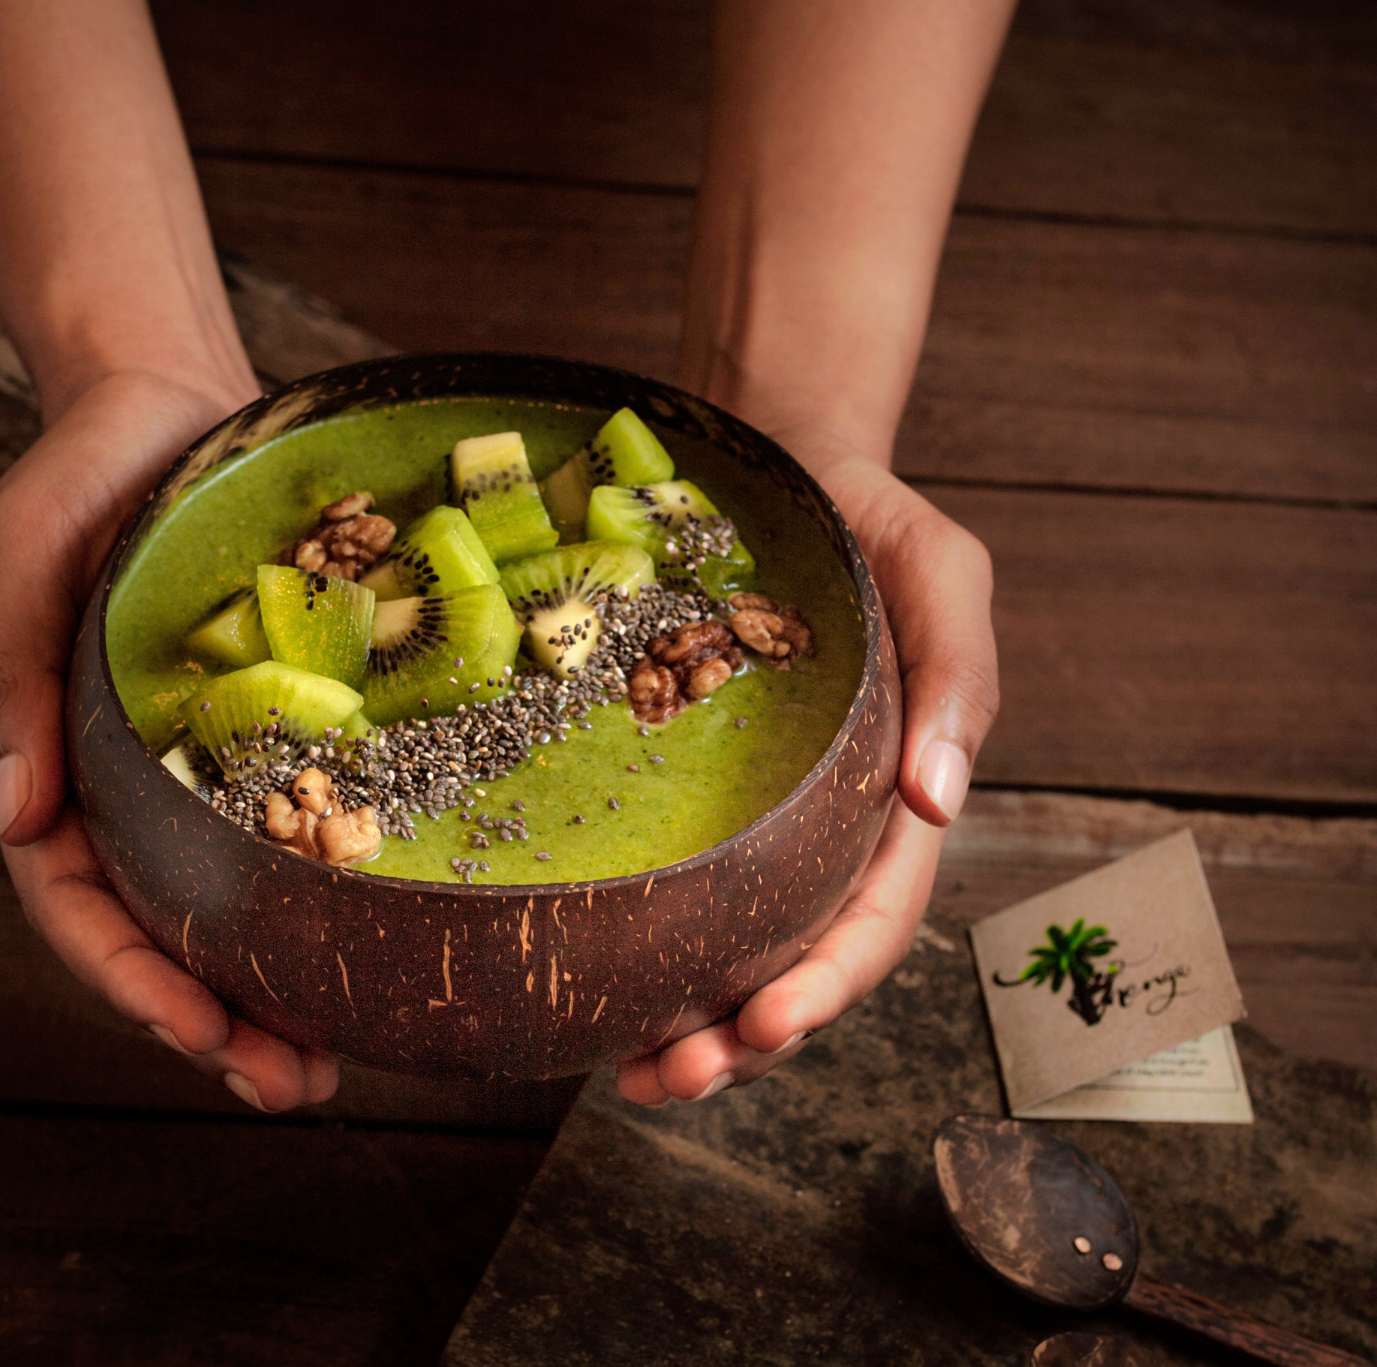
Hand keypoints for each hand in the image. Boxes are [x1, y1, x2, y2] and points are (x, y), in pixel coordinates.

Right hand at [0, 369, 339, 1111]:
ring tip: (339, 1061)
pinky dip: (325, 887)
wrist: (174, 405)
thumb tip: (17, 813)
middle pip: (164, 924)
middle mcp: (134, 775)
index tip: (200, 1034)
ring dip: (277, 983)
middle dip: (216, 1017)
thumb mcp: (19, 557)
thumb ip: (11, 676)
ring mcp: (208, 756)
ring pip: (234, 894)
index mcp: (60, 755)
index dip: (131, 975)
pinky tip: (378, 935)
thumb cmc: (82, 472)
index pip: (79, 898)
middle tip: (293, 1086)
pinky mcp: (283, 720)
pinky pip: (301, 816)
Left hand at [616, 447, 997, 1104]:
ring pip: (729, 940)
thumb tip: (939, 801)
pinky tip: (590, 976)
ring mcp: (754, 810)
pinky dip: (639, 938)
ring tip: (627, 1072)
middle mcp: (822, 821)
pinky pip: (671, 875)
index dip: (828, 982)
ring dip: (687, 1019)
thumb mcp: (942, 572)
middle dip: (744, 1035)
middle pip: (794, 955)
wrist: (781, 470)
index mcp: (890, 792)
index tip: (767, 1027)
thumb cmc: (870, 521)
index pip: (874, 915)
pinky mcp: (688, 782)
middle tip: (673, 1079)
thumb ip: (960, 675)